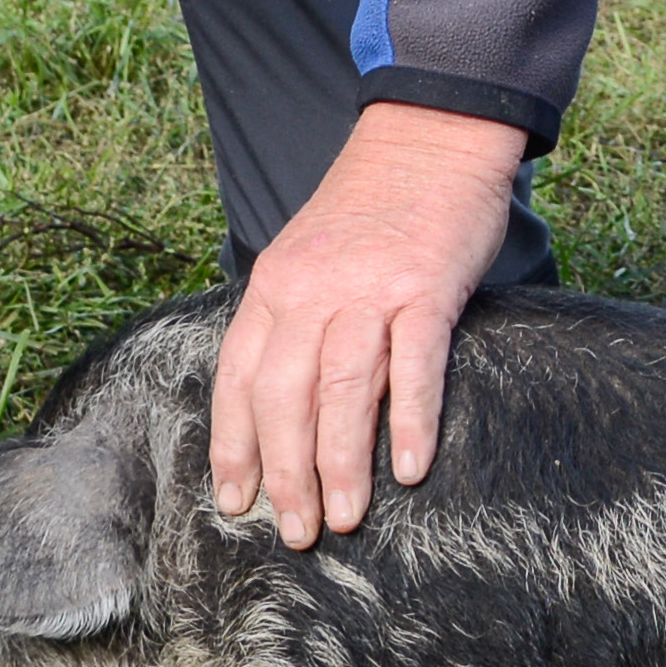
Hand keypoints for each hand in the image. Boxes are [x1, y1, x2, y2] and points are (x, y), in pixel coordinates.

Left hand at [213, 104, 527, 546]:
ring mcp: (369, 288)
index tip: (235, 503)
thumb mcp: (306, 254)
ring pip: (342, 390)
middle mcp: (312, 290)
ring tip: (344, 519)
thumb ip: (290, 318)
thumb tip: (279, 403)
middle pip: (284, 397)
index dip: (234, 446)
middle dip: (286, 474)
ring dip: (340, 464)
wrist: (431, 135)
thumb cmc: (371, 207)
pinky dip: (411, 419)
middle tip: (296, 531)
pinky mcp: (426, 287)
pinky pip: (414, 364)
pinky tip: (410, 469)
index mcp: (273, 285)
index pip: (239, 379)